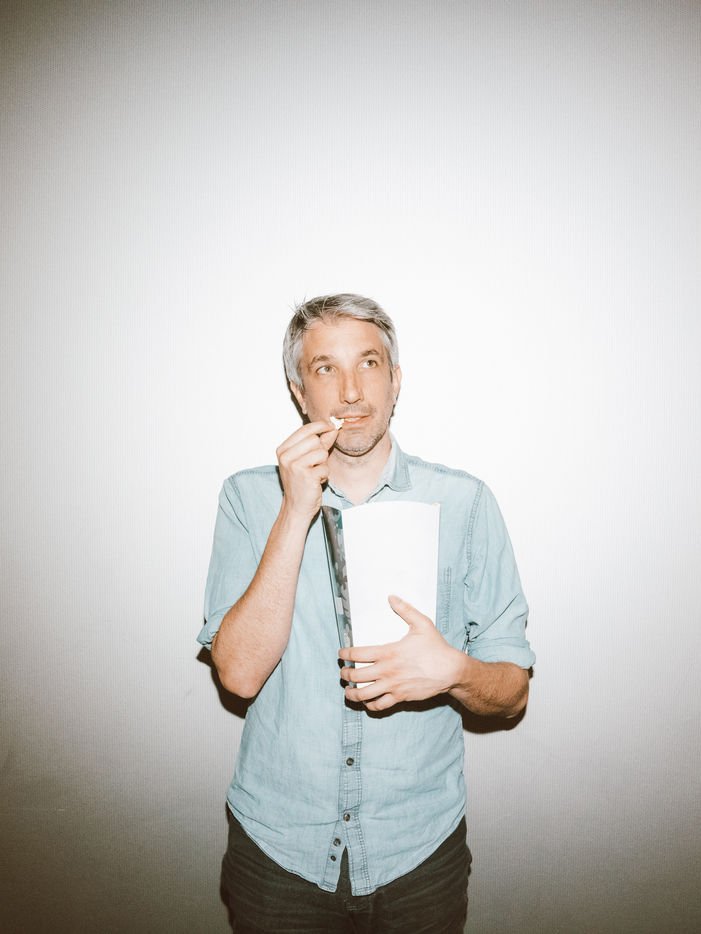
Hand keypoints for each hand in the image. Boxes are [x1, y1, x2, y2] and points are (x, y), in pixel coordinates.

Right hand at [276, 420, 338, 520]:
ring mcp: (294, 466)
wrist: (296, 506)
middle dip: (321, 451)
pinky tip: (316, 481)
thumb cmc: (301, 483)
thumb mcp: (307, 459)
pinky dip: (324, 475)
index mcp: (283, 450)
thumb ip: (319, 443)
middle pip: (314, 440)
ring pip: (321, 453)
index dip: (320, 426)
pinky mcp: (306, 476)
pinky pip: (325, 468)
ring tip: (315, 473)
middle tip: (316, 464)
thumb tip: (332, 429)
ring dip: (323, 464)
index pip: (304, 430)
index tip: (330, 426)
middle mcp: (286, 457)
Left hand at [338, 595, 464, 711]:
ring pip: (364, 694)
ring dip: (352, 694)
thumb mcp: (422, 624)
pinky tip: (367, 701)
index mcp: (388, 652)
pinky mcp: (400, 697)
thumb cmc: (436, 647)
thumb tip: (391, 597)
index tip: (341, 655)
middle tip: (343, 673)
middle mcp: (387, 671)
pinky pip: (379, 706)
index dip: (345, 655)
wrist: (451, 670)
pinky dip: (369, 705)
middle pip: (356, 676)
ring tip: (348, 691)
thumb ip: (405, 610)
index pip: (357, 654)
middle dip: (345, 675)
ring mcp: (393, 686)